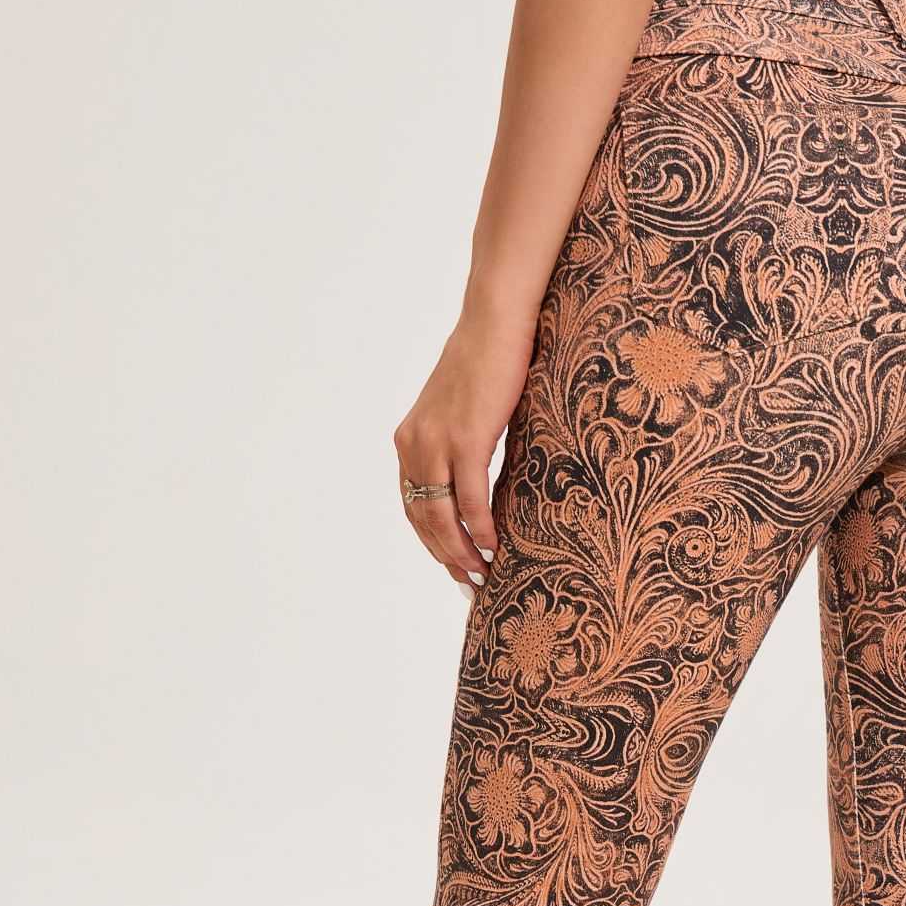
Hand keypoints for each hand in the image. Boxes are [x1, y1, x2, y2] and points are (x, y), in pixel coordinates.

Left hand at [394, 294, 537, 591]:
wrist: (494, 323)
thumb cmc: (487, 362)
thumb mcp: (463, 411)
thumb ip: (460, 445)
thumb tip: (479, 480)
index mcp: (410, 439)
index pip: (413, 505)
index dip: (431, 541)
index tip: (453, 566)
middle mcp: (415, 444)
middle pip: (424, 517)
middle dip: (446, 554)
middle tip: (470, 582)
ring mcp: (437, 442)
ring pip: (442, 514)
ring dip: (462, 549)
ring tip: (482, 572)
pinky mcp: (466, 438)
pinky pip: (469, 498)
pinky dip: (481, 526)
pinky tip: (493, 544)